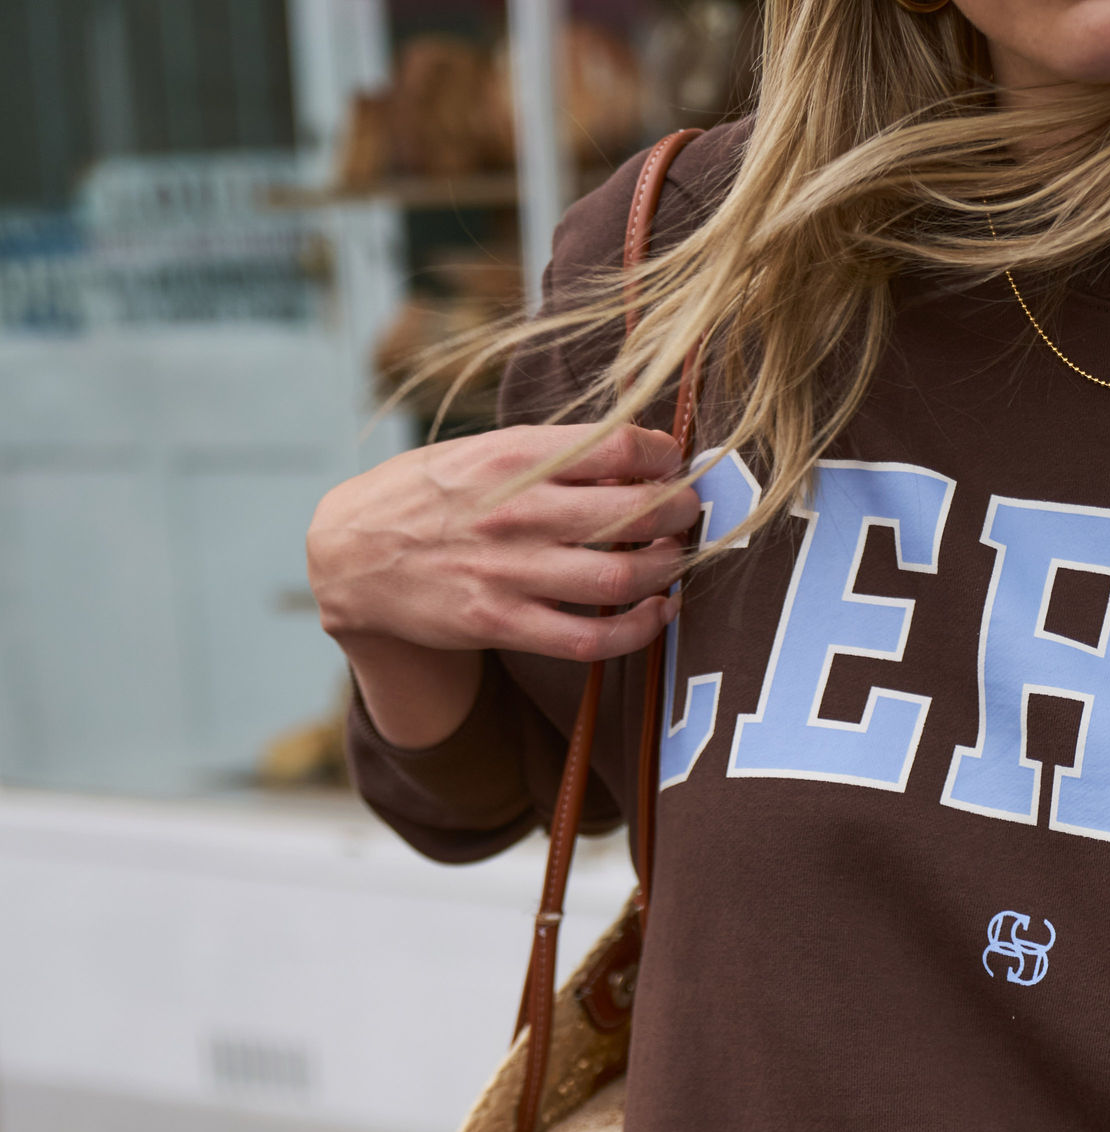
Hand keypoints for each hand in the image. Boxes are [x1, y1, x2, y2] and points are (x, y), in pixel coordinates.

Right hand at [307, 423, 698, 746]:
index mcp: (512, 454)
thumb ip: (549, 454)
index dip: (662, 456)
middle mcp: (515, 510)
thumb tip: (632, 456)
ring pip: (618, 579)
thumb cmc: (429, 497)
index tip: (676, 463)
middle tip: (689, 514)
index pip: (616, 448)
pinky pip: (590, 638)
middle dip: (677, 514)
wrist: (353, 556)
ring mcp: (508, 571)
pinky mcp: (500, 622)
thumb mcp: (480, 451)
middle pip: (631, 514)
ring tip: (676, 560)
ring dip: (665, 571)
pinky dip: (638, 630)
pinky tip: (658, 613)